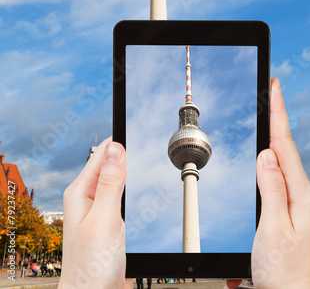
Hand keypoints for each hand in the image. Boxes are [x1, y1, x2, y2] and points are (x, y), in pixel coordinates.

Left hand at [58, 137, 131, 288]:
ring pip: (116, 180)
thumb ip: (111, 183)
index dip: (118, 141)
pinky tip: (137, 186)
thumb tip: (115, 149)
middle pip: (109, 165)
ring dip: (129, 171)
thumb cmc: (91, 266)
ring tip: (142, 157)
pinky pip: (120, 195)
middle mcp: (87, 197)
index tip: (136, 127)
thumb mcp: (105, 218)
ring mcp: (98, 209)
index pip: (101, 154)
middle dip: (125, 155)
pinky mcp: (108, 221)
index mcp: (80, 192)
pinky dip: (130, 188)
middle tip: (145, 142)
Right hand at [252, 78, 309, 288]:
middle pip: (284, 146)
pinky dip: (270, 158)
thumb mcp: (274, 228)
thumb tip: (266, 155)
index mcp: (300, 194)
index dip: (279, 113)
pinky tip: (267, 153)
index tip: (275, 87)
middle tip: (272, 92)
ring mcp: (294, 201)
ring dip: (273, 135)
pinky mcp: (286, 209)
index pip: (284, 144)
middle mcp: (300, 194)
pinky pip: (276, 175)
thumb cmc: (284, 272)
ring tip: (270, 114)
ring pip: (280, 160)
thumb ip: (271, 189)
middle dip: (277, 117)